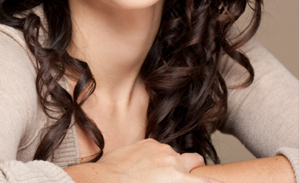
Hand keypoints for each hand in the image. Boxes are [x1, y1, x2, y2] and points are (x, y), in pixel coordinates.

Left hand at [65, 139, 222, 182]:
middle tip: (179, 176)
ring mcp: (161, 149)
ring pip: (174, 153)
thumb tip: (176, 178)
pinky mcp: (148, 141)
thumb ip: (175, 181)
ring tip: (153, 172)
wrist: (107, 181)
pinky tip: (142, 164)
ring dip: (169, 161)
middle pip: (196, 159)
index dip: (212, 180)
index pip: (209, 181)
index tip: (213, 180)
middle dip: (191, 167)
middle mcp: (174, 162)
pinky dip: (154, 154)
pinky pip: (157, 147)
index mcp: (180, 180)